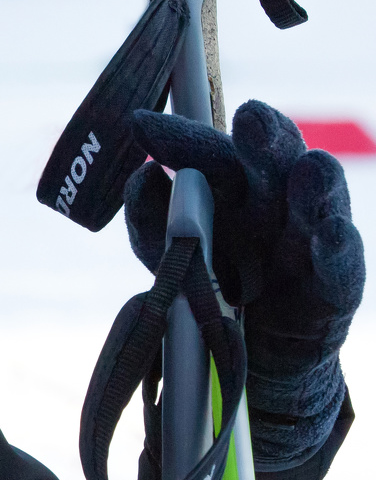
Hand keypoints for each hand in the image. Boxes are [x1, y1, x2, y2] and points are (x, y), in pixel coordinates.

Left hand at [123, 100, 363, 467]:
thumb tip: (144, 176)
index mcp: (230, 187)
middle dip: (266, 139)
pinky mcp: (330, 293)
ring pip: (317, 205)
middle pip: (273, 162)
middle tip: (252, 117)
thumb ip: (151, 218)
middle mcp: (272, 204)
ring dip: (315, 186)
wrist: (246, 362)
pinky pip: (338, 271)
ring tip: (310, 168)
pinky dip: (336, 252)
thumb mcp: (166, 254)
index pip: (210, 151)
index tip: (141, 126)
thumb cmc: (206, 288)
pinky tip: (331, 233)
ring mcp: (307, 244)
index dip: (181, 138)